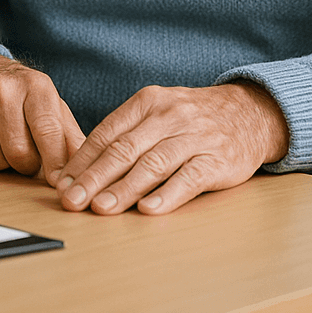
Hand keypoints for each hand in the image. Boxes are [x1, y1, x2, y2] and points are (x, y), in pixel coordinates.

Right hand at [0, 53, 84, 182]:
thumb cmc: (18, 92)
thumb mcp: (48, 103)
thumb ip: (68, 135)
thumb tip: (88, 168)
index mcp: (34, 85)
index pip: (48, 131)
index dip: (56, 163)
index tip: (59, 181)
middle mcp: (1, 90)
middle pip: (20, 155)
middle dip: (27, 163)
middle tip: (26, 151)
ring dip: (4, 163)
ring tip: (3, 140)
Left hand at [55, 82, 289, 215]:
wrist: (249, 112)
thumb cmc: (192, 118)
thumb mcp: (157, 112)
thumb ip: (126, 134)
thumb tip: (84, 167)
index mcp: (147, 102)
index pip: (106, 133)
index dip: (82, 160)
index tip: (62, 182)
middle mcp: (167, 116)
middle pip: (123, 149)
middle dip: (93, 177)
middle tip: (72, 200)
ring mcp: (193, 137)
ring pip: (152, 164)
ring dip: (123, 189)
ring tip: (101, 208)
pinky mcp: (217, 160)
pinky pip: (188, 178)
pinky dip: (167, 195)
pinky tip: (148, 210)